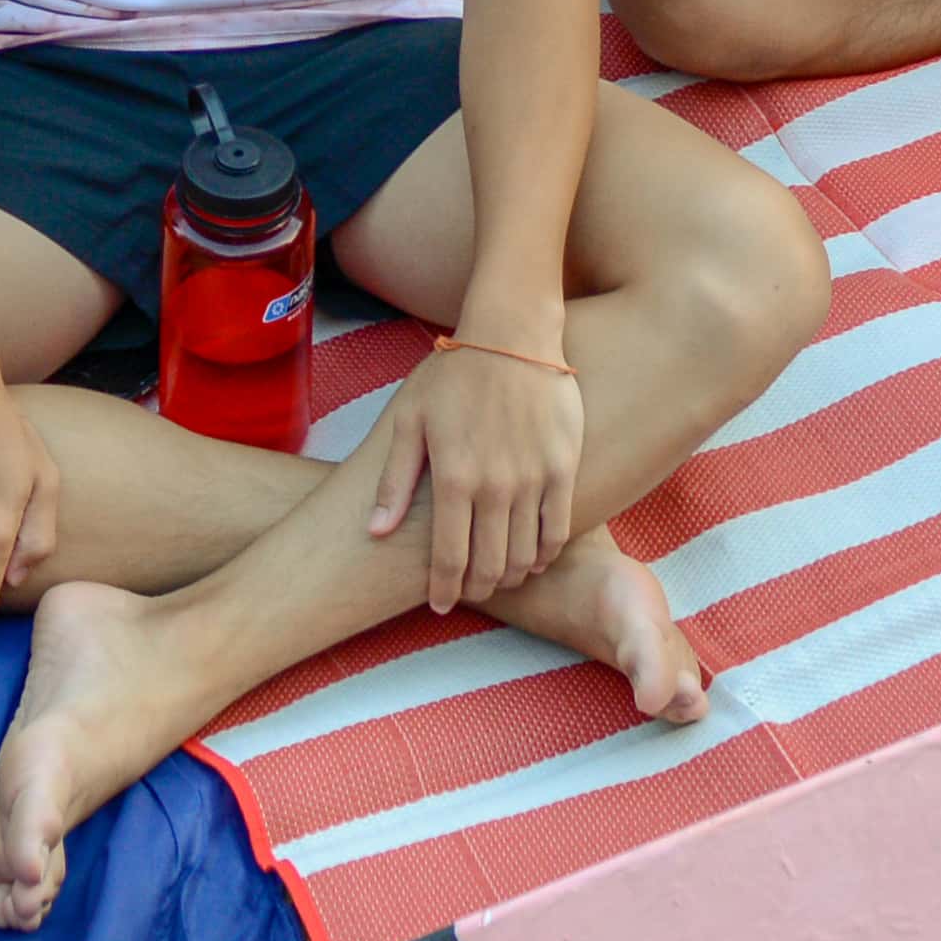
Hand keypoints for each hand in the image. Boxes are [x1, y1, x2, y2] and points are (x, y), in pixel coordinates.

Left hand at [369, 337, 586, 614]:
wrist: (512, 335)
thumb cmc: (454, 375)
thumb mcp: (410, 420)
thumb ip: (394, 480)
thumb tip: (376, 531)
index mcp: (453, 477)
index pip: (449, 559)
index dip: (444, 591)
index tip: (440, 604)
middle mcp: (495, 486)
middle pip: (489, 565)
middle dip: (476, 588)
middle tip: (469, 591)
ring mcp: (534, 479)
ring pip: (524, 555)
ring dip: (509, 575)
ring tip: (498, 575)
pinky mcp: (564, 468)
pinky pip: (559, 529)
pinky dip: (545, 554)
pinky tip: (534, 556)